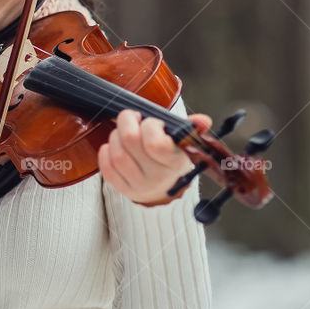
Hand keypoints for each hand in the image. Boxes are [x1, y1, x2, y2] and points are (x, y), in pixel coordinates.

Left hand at [98, 109, 212, 205]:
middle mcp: (156, 177)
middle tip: (133, 118)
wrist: (164, 190)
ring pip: (116, 153)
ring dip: (116, 135)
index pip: (155, 143)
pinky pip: (106, 168)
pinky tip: (114, 145)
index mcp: (174, 164)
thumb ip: (192, 129)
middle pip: (130, 140)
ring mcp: (137, 185)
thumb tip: (203, 120)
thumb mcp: (185, 145)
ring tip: (123, 131)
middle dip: (128, 121)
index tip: (153, 122)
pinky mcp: (121, 188)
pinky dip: (106, 151)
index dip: (150, 125)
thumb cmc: (171, 160)